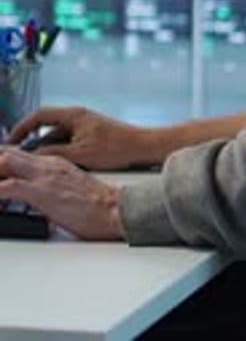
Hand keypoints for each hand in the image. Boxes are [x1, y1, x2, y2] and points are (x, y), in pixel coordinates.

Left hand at [0, 147, 123, 239]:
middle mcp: (47, 164)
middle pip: (6, 153)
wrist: (115, 210)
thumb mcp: (69, 187)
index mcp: (54, 162)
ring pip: (5, 162)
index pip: (17, 153)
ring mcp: (44, 176)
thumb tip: (34, 195)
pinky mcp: (43, 192)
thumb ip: (50, 185)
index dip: (0, 157)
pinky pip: (9, 186)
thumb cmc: (97, 205)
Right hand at [7, 105, 145, 170]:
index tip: (10, 141)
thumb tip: (33, 156)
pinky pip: (67, 141)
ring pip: (56, 136)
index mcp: (73, 115)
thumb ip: (54, 153)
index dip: (21, 128)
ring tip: (34, 164)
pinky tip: (54, 166)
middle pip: (46, 125)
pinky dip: (58, 151)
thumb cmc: (117, 147)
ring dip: (45, 148)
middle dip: (30, 140)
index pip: (39, 116)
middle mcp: (78, 117)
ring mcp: (84, 126)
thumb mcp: (80, 154)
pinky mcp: (91, 136)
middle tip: (17, 155)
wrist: (142, 147)